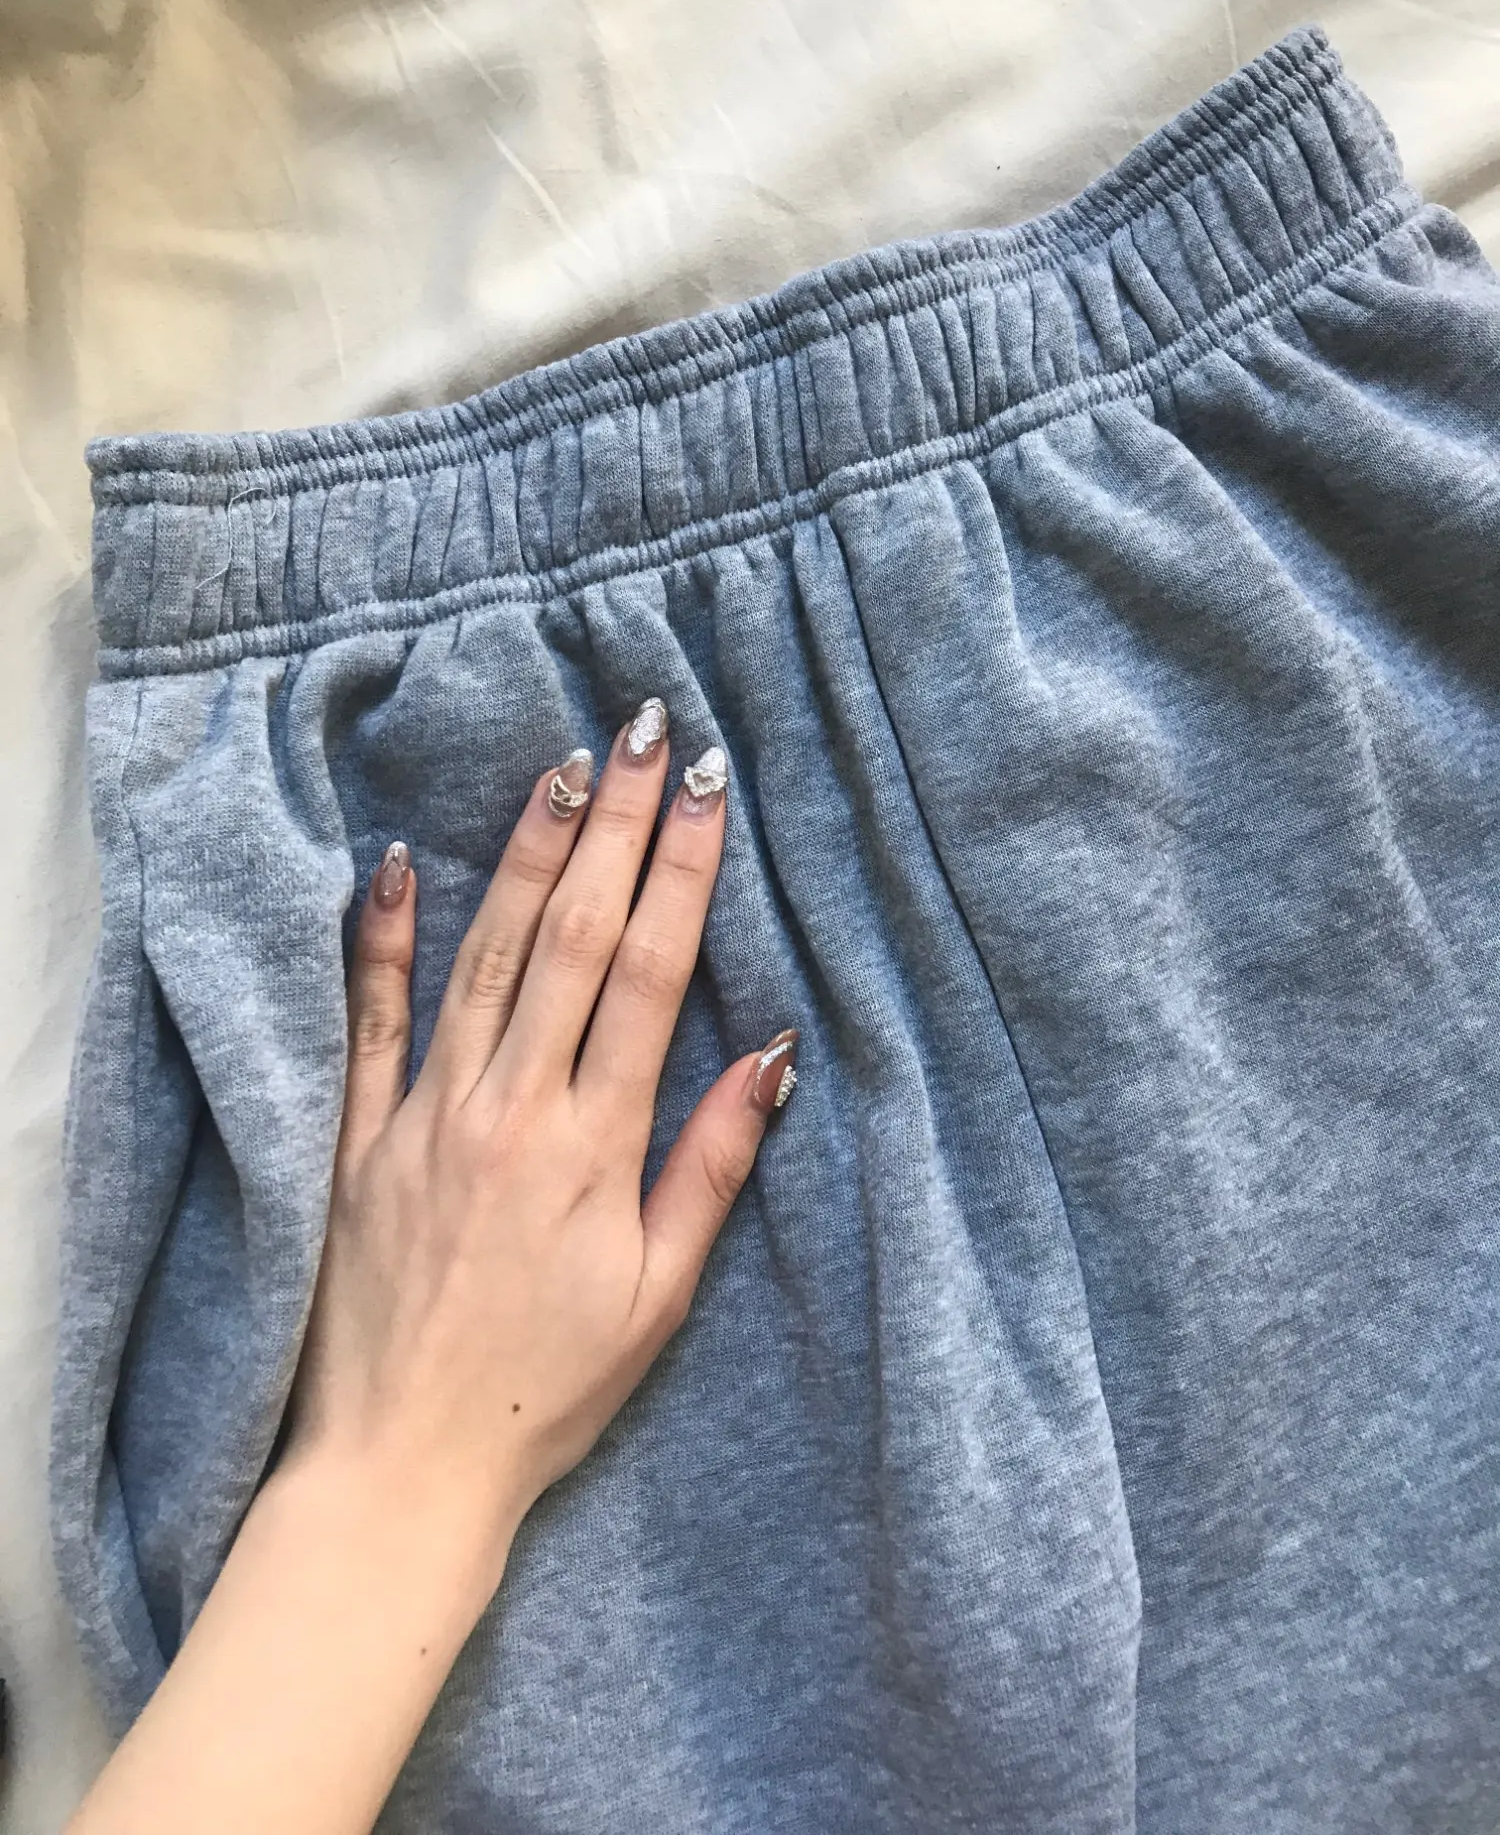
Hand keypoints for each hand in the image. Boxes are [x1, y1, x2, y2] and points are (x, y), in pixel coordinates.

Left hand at [284, 696, 798, 1563]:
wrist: (404, 1463)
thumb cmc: (549, 1390)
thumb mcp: (661, 1295)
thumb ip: (712, 1166)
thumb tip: (773, 1054)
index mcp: (594, 1145)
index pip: (651, 976)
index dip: (684, 872)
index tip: (708, 790)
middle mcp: (511, 1107)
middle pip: (574, 939)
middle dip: (617, 826)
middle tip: (645, 731)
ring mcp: (425, 1114)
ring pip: (484, 955)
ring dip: (528, 855)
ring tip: (562, 766)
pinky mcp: (356, 1138)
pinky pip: (369, 1021)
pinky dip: (381, 938)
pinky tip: (396, 861)